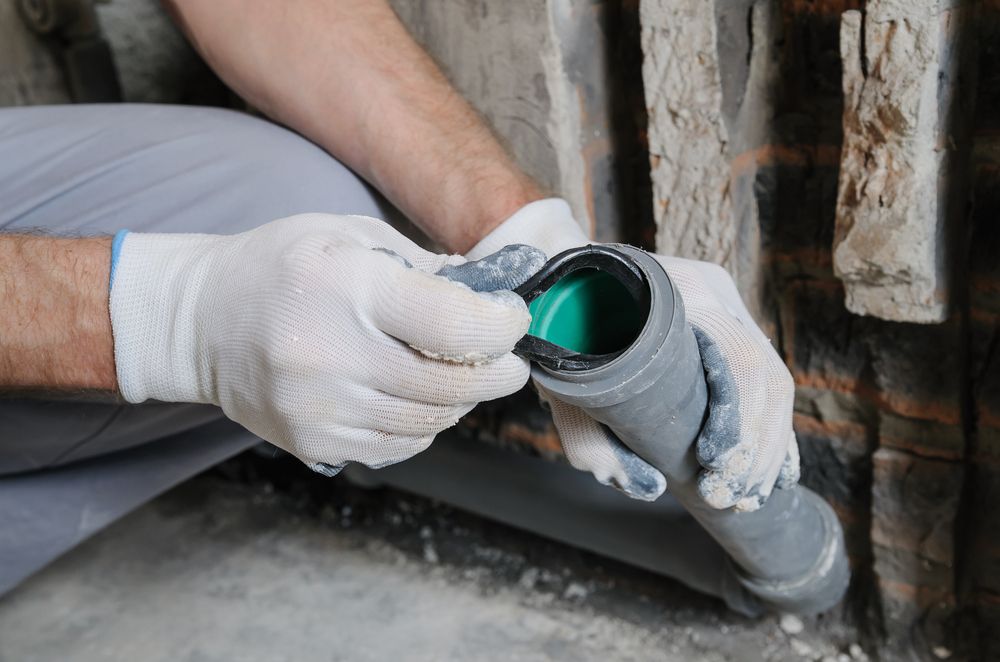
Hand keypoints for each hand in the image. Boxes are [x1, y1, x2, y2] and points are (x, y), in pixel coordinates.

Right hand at [110, 214, 541, 474]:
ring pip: (429, 422)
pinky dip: (424, 425)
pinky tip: (415, 398)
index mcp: (344, 286)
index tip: (513, 319)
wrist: (201, 322)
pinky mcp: (312, 443)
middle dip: (497, 372)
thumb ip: (424, 265)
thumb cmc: (280, 267)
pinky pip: (398, 446)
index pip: (453, 325)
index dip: (501, 327)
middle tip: (509, 361)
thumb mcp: (349, 234)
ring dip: (461, 400)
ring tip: (461, 375)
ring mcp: (318, 408)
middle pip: (450, 385)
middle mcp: (328, 354)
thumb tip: (490, 294)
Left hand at [467, 200, 798, 510]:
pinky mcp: (732, 328)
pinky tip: (767, 475)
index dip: (738, 421)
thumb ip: (587, 436)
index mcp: (678, 287)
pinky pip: (769, 384)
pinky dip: (772, 433)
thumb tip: (646, 487)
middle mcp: (714, 290)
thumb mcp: (561, 381)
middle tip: (728, 495)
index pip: (736, 356)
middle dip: (755, 448)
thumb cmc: (563, 329)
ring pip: (774, 384)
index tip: (714, 465)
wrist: (565, 284)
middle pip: (764, 376)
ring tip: (742, 495)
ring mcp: (728, 306)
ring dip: (766, 449)